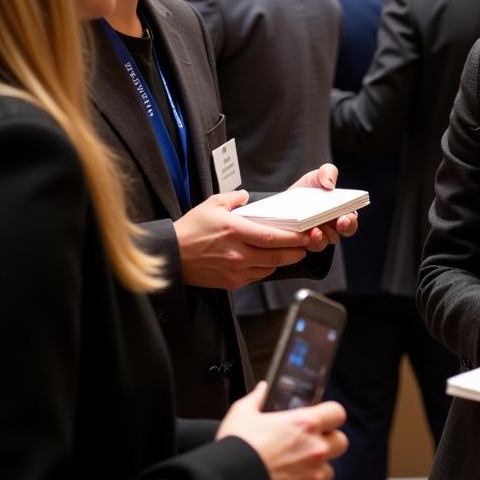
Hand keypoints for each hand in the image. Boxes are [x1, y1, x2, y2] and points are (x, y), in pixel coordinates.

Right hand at [173, 191, 313, 288]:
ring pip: (268, 268)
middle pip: (275, 256)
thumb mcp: (212, 205)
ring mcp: (234, 270)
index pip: (271, 237)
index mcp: (234, 231)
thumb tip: (246, 196)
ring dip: (282, 261)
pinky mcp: (231, 282)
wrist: (172, 255)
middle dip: (295, 252)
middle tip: (307, 247)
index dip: (292, 238)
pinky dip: (266, 269)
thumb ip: (233, 198)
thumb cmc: (190, 229)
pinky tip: (268, 261)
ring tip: (291, 253)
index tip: (305, 234)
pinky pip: (256, 277)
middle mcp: (237, 253)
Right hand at [217, 382, 348, 479]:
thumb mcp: (242, 413)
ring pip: (329, 470)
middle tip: (309, 444)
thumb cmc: (236, 449)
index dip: (330, 415)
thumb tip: (262, 390)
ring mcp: (313, 476)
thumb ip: (257, 398)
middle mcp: (315, 449)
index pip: (337, 412)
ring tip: (295, 468)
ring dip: (317, 469)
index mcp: (305, 424)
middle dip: (329, 442)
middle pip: (340, 442)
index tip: (321, 418)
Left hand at [288, 163, 359, 248]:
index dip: (350, 221)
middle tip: (338, 223)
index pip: (351, 221)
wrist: (285, 201)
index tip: (344, 218)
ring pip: (326, 241)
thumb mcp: (317, 176)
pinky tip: (302, 234)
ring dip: (322, 237)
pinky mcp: (304, 243)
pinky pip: (309, 246)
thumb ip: (328, 172)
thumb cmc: (307, 189)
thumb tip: (330, 184)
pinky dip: (308, 241)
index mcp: (341, 211)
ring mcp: (319, 236)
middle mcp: (333, 226)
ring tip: (315, 230)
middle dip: (342, 228)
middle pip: (342, 232)